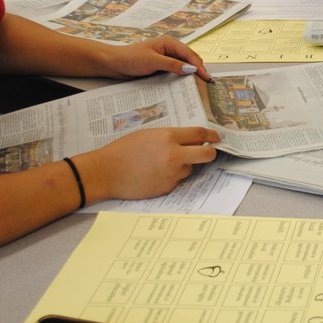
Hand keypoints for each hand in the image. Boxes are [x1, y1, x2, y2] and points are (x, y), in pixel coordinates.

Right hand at [80, 127, 220, 201]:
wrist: (106, 172)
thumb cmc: (124, 150)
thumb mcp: (148, 135)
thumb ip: (171, 137)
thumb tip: (191, 141)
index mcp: (168, 137)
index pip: (199, 134)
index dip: (211, 135)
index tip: (216, 137)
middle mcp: (174, 155)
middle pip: (207, 155)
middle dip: (210, 153)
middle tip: (207, 152)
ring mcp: (171, 174)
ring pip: (189, 169)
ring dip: (182, 166)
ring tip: (160, 164)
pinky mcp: (167, 188)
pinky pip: (177, 180)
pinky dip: (170, 177)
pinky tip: (154, 174)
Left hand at [100, 36, 211, 81]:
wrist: (114, 63)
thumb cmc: (131, 58)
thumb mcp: (153, 61)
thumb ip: (173, 65)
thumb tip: (191, 69)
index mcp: (170, 42)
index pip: (189, 55)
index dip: (199, 66)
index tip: (206, 78)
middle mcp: (170, 49)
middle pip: (190, 60)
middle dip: (198, 70)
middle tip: (207, 84)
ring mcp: (167, 58)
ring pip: (184, 66)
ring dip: (191, 75)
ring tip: (200, 86)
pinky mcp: (162, 66)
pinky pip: (176, 72)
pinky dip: (182, 78)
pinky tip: (185, 86)